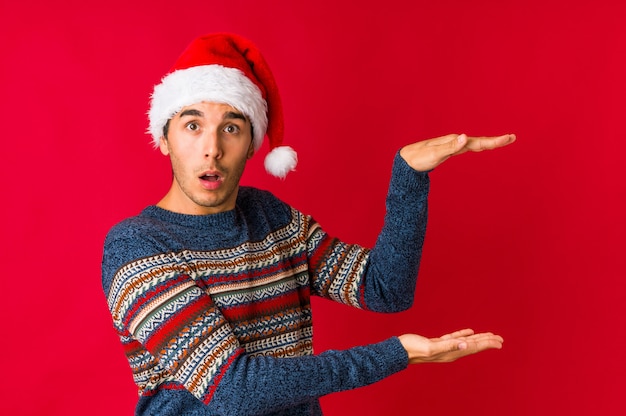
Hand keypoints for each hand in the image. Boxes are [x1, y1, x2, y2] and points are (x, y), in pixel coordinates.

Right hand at [398, 328, 502, 363]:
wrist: (400, 351)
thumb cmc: (413, 349)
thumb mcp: (430, 347)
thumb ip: (448, 345)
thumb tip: (465, 345)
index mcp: (451, 353)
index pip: (473, 347)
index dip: (487, 344)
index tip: (499, 342)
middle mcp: (450, 352)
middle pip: (473, 346)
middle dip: (487, 342)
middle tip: (500, 339)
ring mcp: (444, 348)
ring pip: (466, 342)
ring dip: (478, 339)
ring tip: (489, 336)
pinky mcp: (438, 343)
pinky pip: (455, 338)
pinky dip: (464, 335)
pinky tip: (469, 333)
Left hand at [399, 133, 515, 171]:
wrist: (407, 159)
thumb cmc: (419, 157)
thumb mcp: (435, 154)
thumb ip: (451, 146)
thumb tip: (466, 137)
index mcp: (455, 140)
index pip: (478, 141)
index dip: (494, 141)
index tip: (509, 138)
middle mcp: (456, 140)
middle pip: (479, 141)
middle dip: (496, 140)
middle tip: (512, 138)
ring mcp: (453, 144)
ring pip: (475, 143)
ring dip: (489, 142)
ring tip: (503, 141)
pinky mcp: (450, 150)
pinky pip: (468, 147)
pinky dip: (478, 146)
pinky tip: (481, 147)